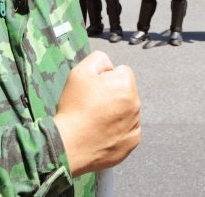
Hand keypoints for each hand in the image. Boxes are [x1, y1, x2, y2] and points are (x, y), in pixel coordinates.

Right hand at [54, 51, 140, 175]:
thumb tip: (109, 65)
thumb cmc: (73, 107)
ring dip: (116, 111)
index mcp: (126, 84)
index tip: (93, 89)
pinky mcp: (132, 142)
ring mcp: (135, 125)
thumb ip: (99, 59)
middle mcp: (136, 104)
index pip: (121, 71)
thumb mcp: (80, 71)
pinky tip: (101, 132)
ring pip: (127, 110)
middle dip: (113, 94)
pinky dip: (117, 130)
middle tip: (92, 105)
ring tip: (94, 120)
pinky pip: (127, 130)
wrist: (68, 145)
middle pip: (125, 91)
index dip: (105, 77)